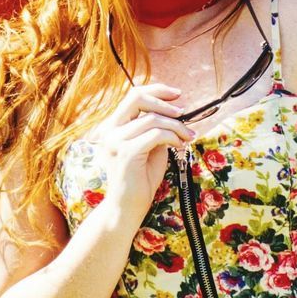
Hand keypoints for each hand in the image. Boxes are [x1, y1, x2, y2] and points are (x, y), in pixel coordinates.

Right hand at [88, 83, 192, 219]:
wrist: (128, 207)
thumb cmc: (140, 179)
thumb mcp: (151, 147)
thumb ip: (156, 128)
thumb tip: (176, 111)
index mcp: (113, 126)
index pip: (133, 95)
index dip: (157, 90)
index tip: (177, 95)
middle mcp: (110, 130)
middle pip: (136, 97)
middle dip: (164, 101)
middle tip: (184, 113)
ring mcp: (115, 141)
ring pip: (152, 119)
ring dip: (176, 126)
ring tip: (187, 137)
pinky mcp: (125, 153)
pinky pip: (156, 135)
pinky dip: (172, 137)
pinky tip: (180, 145)